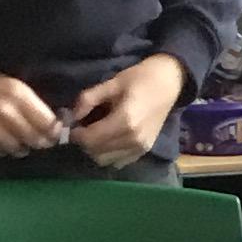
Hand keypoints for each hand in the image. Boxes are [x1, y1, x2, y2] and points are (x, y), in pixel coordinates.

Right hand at [0, 58, 63, 157]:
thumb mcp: (11, 84)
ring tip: (19, 139)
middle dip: (42, 141)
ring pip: (19, 150)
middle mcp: (7, 113)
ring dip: (22, 147)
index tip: (55, 132)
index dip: (55, 131)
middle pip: (37, 140)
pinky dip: (3, 149)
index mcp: (18, 94)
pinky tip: (1, 140)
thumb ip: (31, 103)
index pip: (48, 123)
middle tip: (40, 139)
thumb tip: (51, 123)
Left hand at [68, 52, 187, 168]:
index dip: (76, 135)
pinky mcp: (144, 151)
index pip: (90, 139)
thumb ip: (88, 99)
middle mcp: (133, 139)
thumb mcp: (112, 83)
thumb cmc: (140, 79)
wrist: (169, 83)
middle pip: (96, 152)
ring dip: (96, 150)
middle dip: (85, 143)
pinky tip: (110, 140)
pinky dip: (109, 154)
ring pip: (105, 160)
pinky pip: (119, 162)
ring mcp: (140, 148)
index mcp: (124, 121)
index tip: (73, 125)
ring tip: (97, 134)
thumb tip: (72, 115)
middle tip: (84, 128)